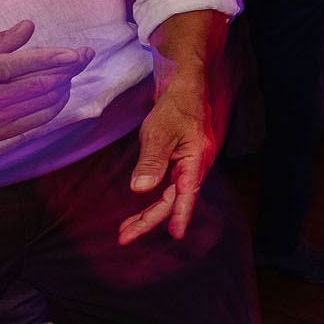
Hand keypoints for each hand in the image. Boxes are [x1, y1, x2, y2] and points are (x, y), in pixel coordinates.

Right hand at [0, 21, 90, 146]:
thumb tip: (29, 27)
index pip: (15, 66)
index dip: (50, 59)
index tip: (76, 53)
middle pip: (35, 85)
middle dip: (67, 69)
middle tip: (85, 55)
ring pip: (40, 104)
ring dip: (63, 86)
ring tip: (73, 70)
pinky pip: (34, 122)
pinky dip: (52, 106)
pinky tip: (60, 93)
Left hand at [119, 92, 214, 244]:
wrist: (185, 88)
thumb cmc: (175, 107)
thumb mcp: (158, 133)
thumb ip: (151, 162)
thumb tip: (141, 190)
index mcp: (196, 159)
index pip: (186, 193)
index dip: (180, 215)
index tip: (175, 235)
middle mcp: (197, 165)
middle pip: (176, 199)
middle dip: (150, 219)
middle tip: (125, 236)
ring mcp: (192, 164)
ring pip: (173, 195)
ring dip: (151, 212)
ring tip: (127, 227)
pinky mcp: (184, 162)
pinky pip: (172, 187)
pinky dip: (157, 200)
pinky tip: (144, 206)